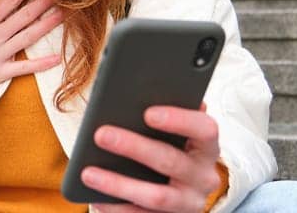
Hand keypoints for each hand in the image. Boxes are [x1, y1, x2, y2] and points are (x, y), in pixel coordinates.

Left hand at [85, 104, 222, 211]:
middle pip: (171, 161)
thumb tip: (132, 95)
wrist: (176, 188)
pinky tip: (95, 199)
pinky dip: (117, 208)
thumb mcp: (171, 132)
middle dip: (134, 147)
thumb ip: (160, 113)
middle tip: (101, 135)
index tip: (148, 113)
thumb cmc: (167, 147)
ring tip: (88, 173)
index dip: (179, 120)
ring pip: (156, 196)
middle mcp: (205, 176)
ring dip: (119, 184)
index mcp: (207, 146)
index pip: (205, 129)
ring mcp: (189, 202)